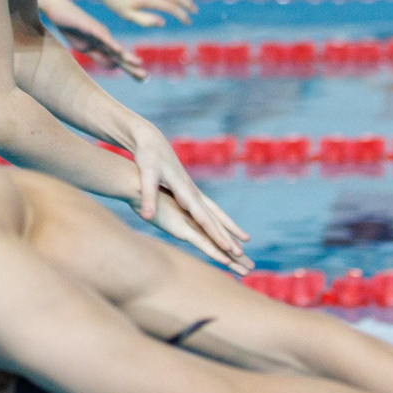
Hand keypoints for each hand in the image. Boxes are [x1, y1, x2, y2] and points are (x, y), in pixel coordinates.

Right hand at [34, 0, 143, 79]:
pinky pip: (102, 37)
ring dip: (126, 56)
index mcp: (103, 45)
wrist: (58, 9)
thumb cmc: (72, 28)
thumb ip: (99, 56)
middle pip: (120, 55)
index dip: (130, 69)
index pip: (118, 60)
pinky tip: (119, 51)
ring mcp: (98, 32)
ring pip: (114, 47)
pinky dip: (111, 44)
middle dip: (131, 66)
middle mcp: (104, 39)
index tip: (143, 79)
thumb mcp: (85, 48)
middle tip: (145, 77)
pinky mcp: (90, 26)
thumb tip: (114, 66)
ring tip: (138, 64)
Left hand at [119, 120, 250, 271]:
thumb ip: (148, 195)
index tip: (227, 248)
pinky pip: (209, 208)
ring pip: (216, 212)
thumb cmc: (148, 156)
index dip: (215, 233)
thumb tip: (147, 217)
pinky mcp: (189, 189)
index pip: (202, 217)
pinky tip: (222, 226)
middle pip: (214, 217)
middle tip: (242, 253)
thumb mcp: (146, 174)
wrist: (151, 140)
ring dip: (230, 227)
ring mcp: (193, 190)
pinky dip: (219, 219)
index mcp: (184, 190)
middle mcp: (193, 191)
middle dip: (228, 235)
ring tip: (245, 240)